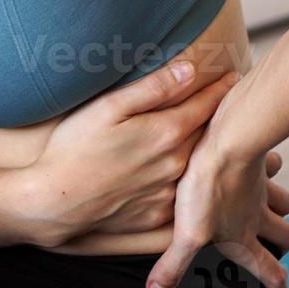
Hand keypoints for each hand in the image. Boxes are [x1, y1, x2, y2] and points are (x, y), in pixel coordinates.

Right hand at [19, 61, 240, 247]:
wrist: (54, 202)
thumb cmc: (74, 148)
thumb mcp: (108, 107)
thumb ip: (153, 88)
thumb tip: (190, 70)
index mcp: (166, 133)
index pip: (206, 105)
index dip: (221, 89)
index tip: (234, 78)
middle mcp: (175, 165)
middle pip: (208, 135)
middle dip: (220, 118)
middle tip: (232, 103)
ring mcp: (168, 194)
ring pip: (199, 166)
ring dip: (209, 151)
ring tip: (216, 138)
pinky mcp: (158, 217)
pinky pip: (184, 195)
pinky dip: (193, 183)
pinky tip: (191, 177)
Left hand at [145, 77, 288, 287]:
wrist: (226, 143)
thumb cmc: (207, 189)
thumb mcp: (187, 234)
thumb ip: (173, 265)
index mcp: (243, 238)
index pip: (270, 273)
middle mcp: (258, 215)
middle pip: (287, 235)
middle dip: (284, 243)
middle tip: (276, 245)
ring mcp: (261, 188)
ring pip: (284, 201)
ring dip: (280, 206)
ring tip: (266, 205)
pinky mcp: (257, 161)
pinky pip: (272, 165)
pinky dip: (268, 168)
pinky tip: (255, 164)